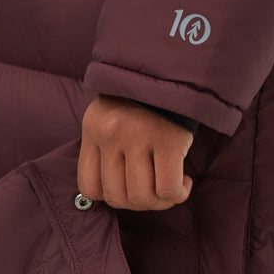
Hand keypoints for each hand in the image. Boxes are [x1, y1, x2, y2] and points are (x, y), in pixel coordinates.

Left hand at [78, 94, 193, 210]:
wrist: (175, 70)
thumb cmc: (144, 100)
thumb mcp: (110, 117)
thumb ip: (104, 150)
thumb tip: (113, 194)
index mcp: (93, 129)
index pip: (89, 187)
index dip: (111, 196)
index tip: (129, 188)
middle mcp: (111, 134)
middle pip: (117, 197)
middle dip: (138, 203)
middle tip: (153, 190)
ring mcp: (138, 137)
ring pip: (142, 197)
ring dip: (159, 202)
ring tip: (170, 186)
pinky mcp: (168, 141)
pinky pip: (167, 189)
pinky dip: (178, 194)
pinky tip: (184, 181)